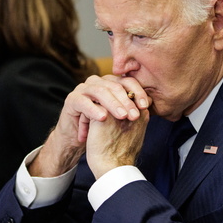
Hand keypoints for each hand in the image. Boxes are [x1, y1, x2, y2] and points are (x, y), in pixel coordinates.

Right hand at [30, 74, 148, 177]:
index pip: (127, 82)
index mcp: (110, 84)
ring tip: (121, 117)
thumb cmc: (101, 129)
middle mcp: (97, 83)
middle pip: (114, 86)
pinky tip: (103, 118)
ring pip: (100, 91)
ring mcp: (82, 90)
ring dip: (113, 104)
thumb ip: (130, 108)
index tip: (145, 107)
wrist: (78, 141)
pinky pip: (83, 101)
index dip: (137, 92)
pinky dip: (94, 109)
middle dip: (126, 101)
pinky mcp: (71, 100)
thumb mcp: (117, 118)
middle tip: (134, 115)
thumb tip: (150, 103)